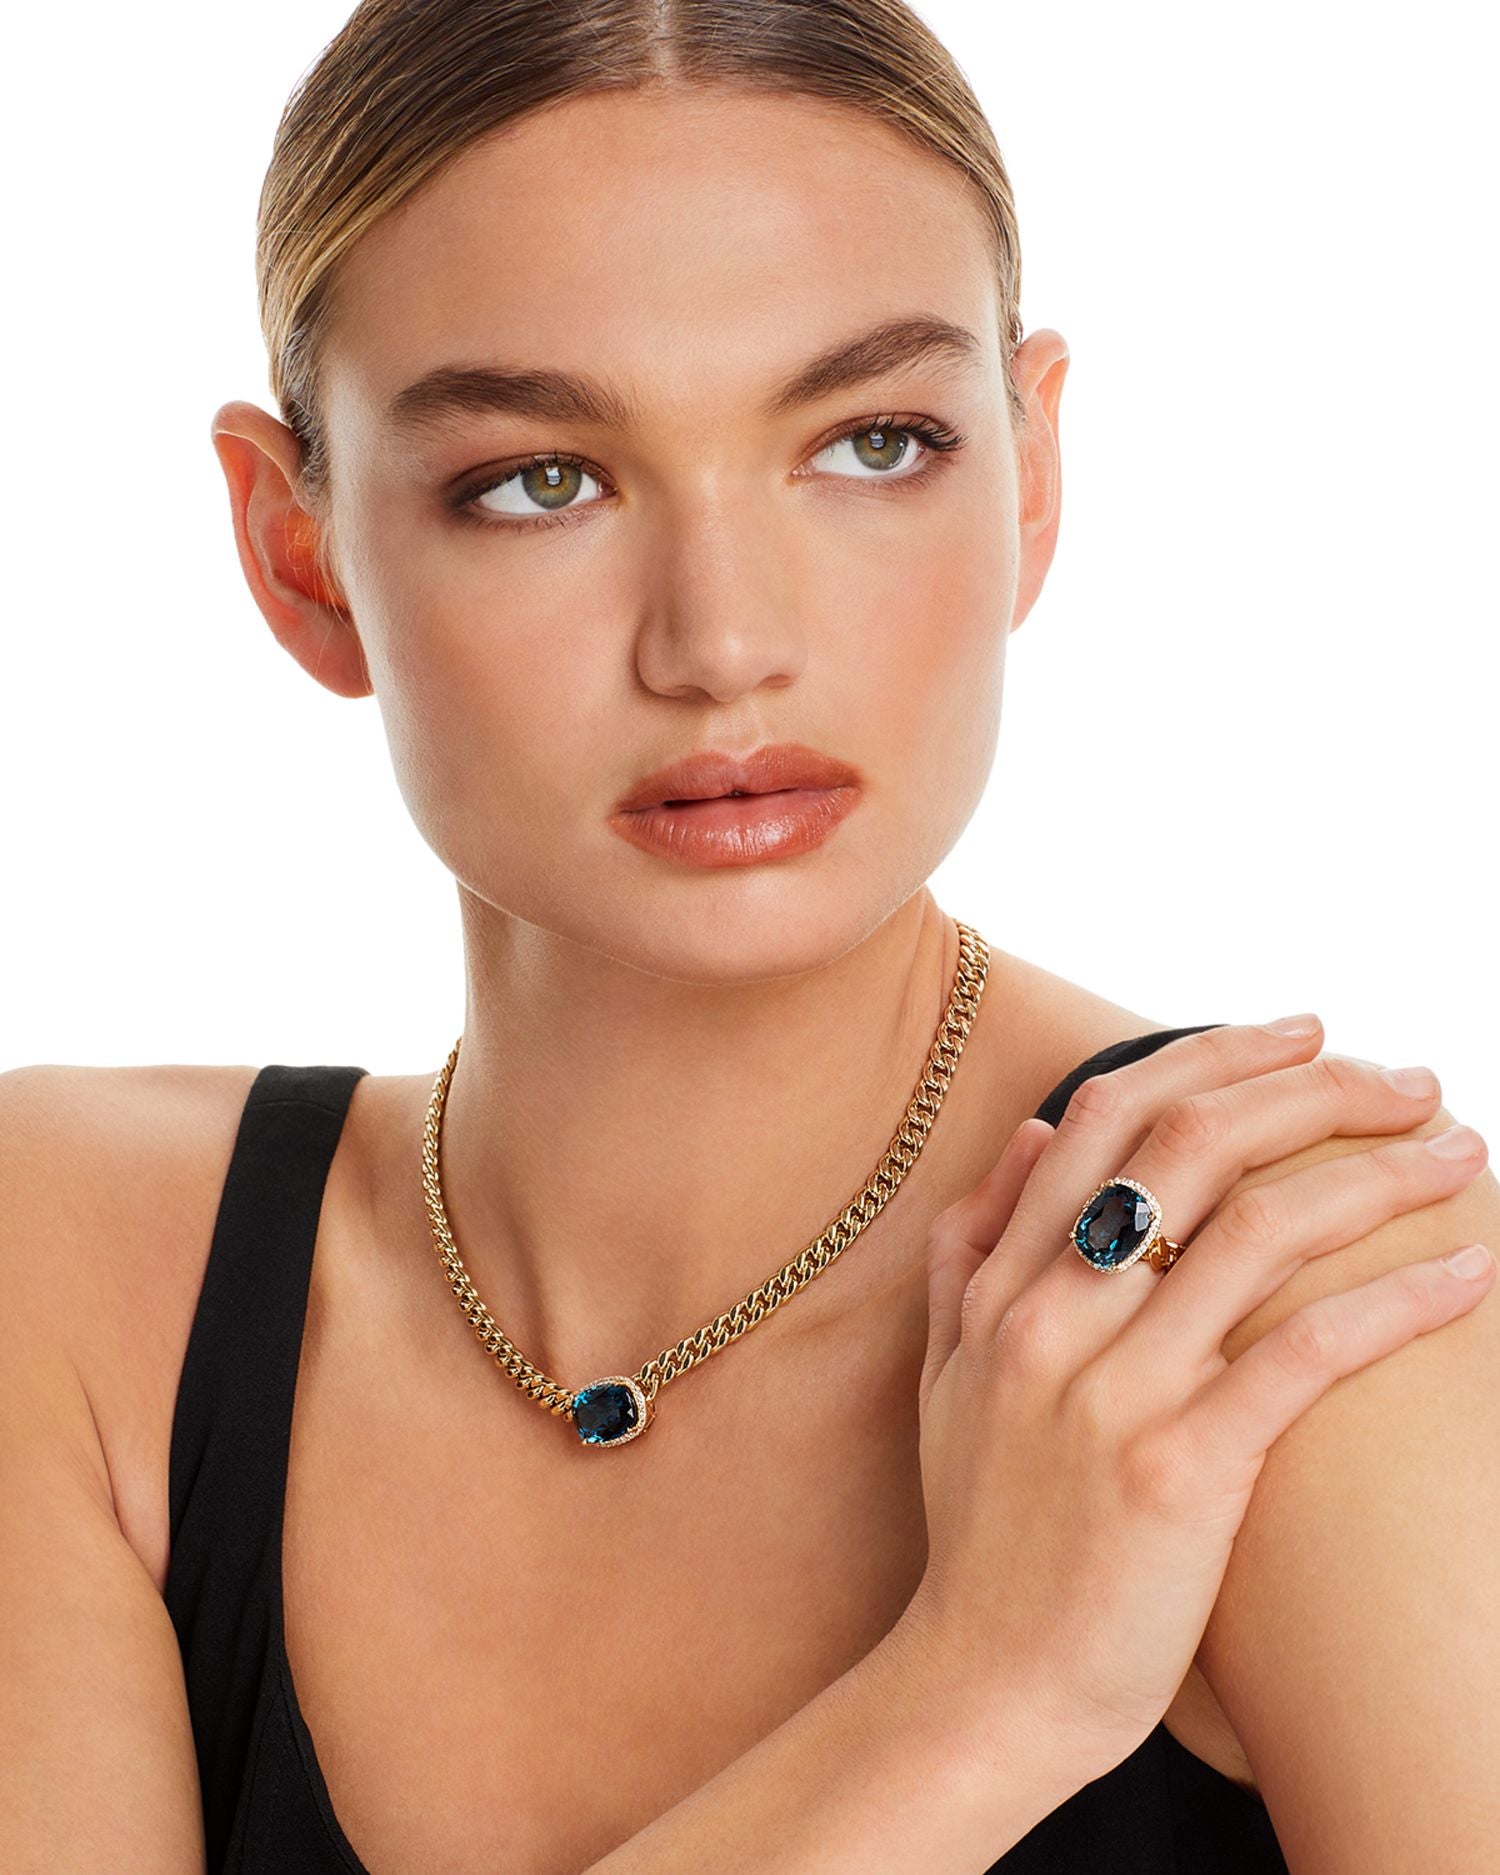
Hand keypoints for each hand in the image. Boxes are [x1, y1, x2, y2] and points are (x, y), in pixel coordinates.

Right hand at [903, 1018, 1492, 1785]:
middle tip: (1409, 1078)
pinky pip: (1306, 1356)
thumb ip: (973, 1246)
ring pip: (1259, 1232)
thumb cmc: (983, 1533)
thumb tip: (1037, 1127)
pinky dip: (1399, 1303)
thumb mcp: (946, 1374)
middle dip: (1313, 1087)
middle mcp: (1052, 1317)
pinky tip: (1471, 1276)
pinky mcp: (1182, 1472)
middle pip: (1192, 1146)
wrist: (985, 1685)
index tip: (1304, 1031)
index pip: (1113, 1117)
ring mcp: (1115, 1392)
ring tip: (1458, 1152)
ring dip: (1378, 1174)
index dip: (1216, 1054)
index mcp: (1003, 1284)